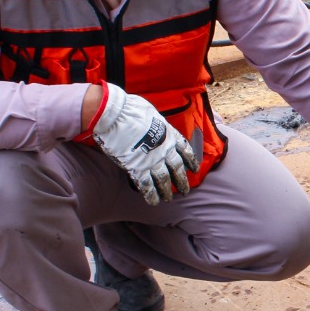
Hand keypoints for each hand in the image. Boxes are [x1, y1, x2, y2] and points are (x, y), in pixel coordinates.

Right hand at [92, 83, 200, 205]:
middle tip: (185, 191)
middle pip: (177, 169)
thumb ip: (157, 124)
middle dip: (182, 181)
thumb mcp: (152, 114)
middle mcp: (164, 149)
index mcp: (169, 134)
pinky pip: (146, 185)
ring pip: (164, 180)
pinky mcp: (136, 167)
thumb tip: (156, 125)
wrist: (115, 115)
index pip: (185, 150)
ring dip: (167, 191)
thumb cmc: (130, 109)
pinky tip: (154, 202)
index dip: (191, 161)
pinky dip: (151, 195)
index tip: (194, 169)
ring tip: (169, 199)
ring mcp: (151, 159)